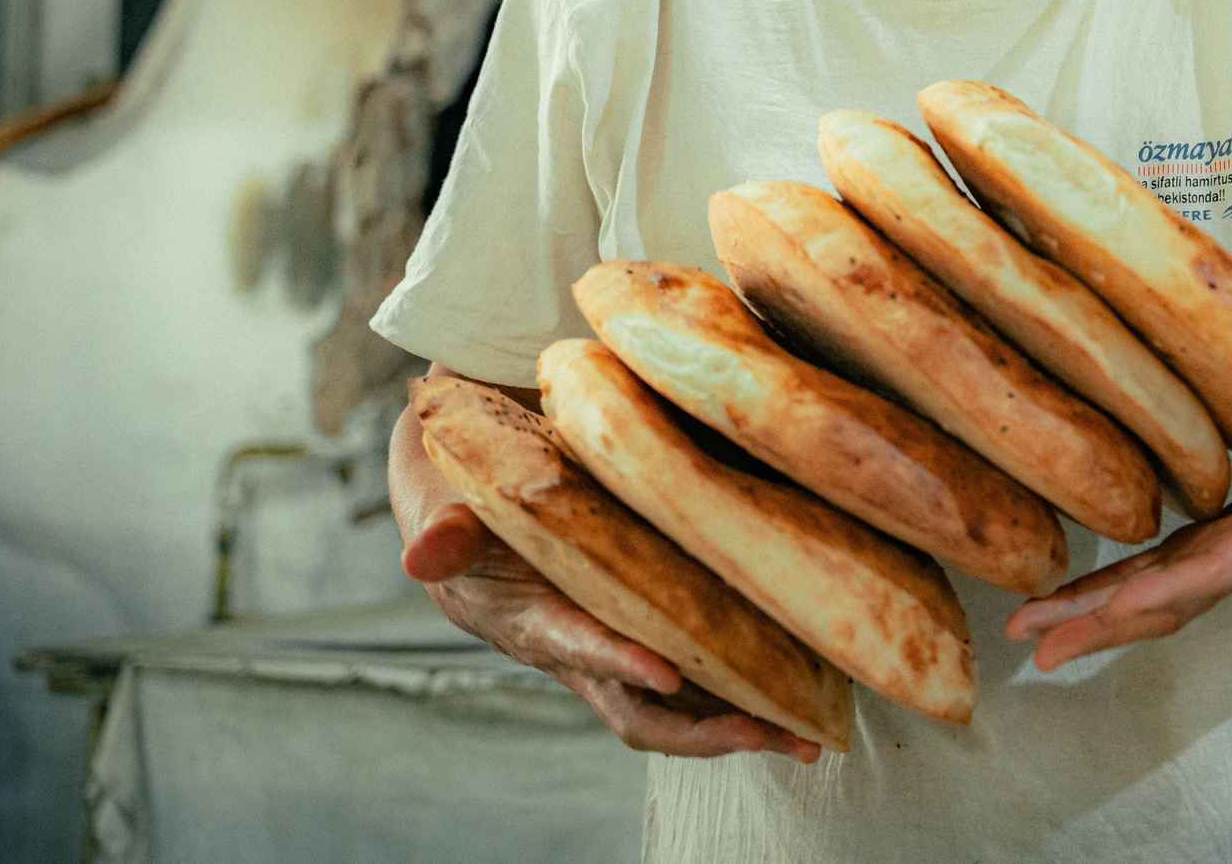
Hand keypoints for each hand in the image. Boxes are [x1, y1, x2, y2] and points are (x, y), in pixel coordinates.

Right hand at [401, 500, 819, 762]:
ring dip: (744, 724)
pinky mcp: (649, 627)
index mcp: (530, 620)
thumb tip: (422, 553)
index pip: (577, 648)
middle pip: (643, 711)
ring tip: (808, 735)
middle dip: (706, 731)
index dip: (618, 661)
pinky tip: (807, 682)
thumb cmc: (464, 496)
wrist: (472, 500)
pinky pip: (702, 670)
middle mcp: (580, 649)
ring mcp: (619, 646)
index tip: (667, 670)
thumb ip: (445, 529)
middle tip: (770, 734)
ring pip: (683, 707)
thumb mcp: (446, 504)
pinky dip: (749, 683)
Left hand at [1005, 443, 1231, 671]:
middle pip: (1160, 602)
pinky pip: (1151, 570)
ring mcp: (1222, 557)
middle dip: (1098, 624)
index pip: (1210, 575)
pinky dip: (1107, 586)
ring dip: (1087, 613)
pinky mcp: (1215, 541)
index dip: (1161, 592)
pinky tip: (1062, 593)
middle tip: (1032, 647)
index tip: (1111, 610)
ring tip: (1024, 628)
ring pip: (1145, 591)